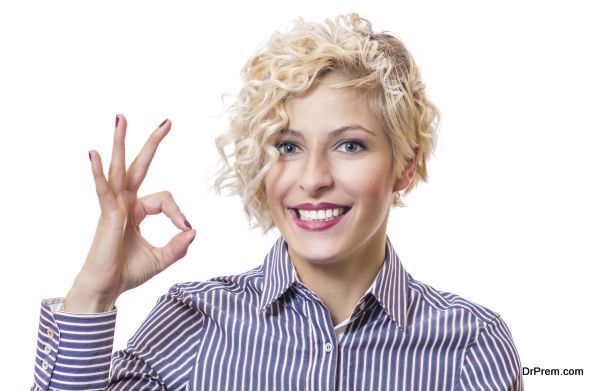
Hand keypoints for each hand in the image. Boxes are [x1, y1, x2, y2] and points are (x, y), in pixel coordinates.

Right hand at [64, 115, 195, 312]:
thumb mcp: (162, 258)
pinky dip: (98, 173)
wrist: (107, 289)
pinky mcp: (107, 215)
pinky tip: (94, 155)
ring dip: (120, 143)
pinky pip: (103, 190)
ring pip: (119, 168)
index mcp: (136, 210)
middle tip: (167, 123)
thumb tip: (193, 230)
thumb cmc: (127, 272)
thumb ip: (178, 246)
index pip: (165, 199)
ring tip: (121, 118)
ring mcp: (114, 206)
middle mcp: (124, 203)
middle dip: (151, 143)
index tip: (185, 229)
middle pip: (138, 166)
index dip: (178, 212)